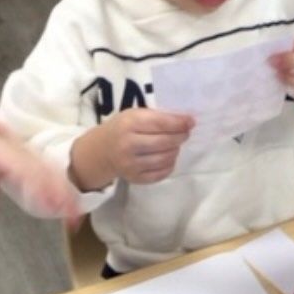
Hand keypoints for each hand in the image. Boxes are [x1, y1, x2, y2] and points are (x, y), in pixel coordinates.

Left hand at [0, 127, 79, 220]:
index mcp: (11, 158)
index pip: (32, 175)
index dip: (44, 189)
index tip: (54, 207)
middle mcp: (27, 157)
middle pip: (51, 175)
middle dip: (64, 195)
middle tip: (73, 218)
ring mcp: (35, 158)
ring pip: (58, 175)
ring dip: (69, 195)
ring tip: (77, 217)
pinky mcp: (39, 162)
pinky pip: (57, 174)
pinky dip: (67, 189)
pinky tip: (73, 206)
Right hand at [72, 109, 193, 187]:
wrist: (102, 151)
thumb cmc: (123, 128)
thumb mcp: (135, 115)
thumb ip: (158, 117)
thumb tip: (187, 121)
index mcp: (129, 124)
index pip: (160, 123)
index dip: (179, 123)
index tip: (191, 122)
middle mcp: (128, 145)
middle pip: (165, 142)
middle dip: (180, 137)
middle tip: (185, 133)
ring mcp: (131, 164)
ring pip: (165, 158)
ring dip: (176, 150)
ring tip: (175, 145)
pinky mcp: (135, 178)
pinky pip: (161, 173)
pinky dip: (170, 164)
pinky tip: (168, 157)